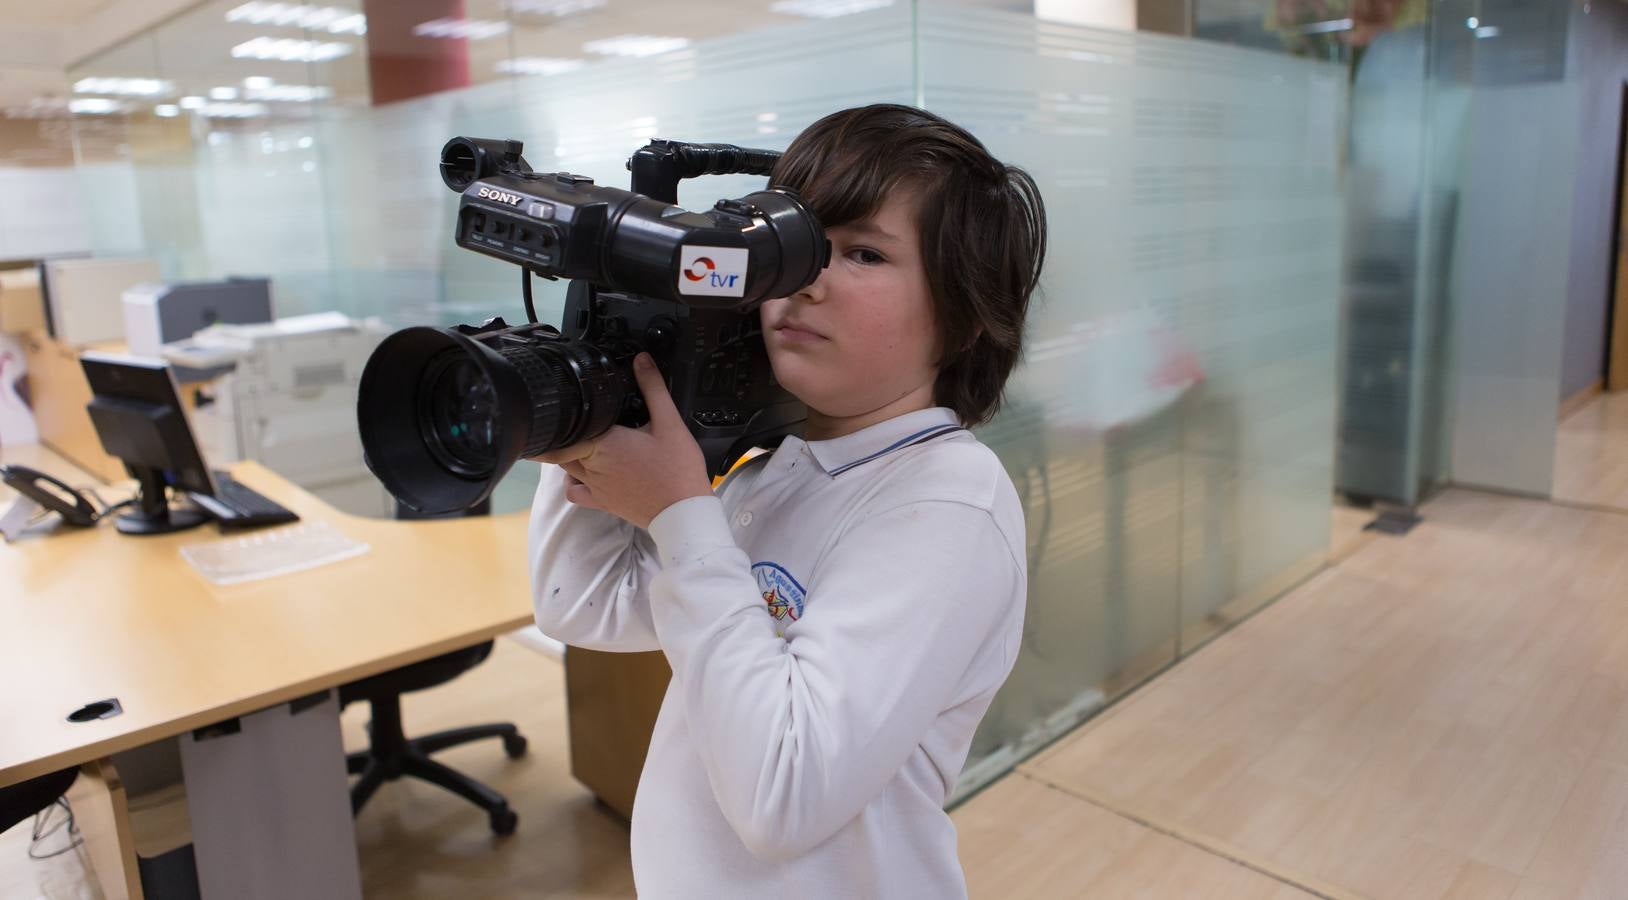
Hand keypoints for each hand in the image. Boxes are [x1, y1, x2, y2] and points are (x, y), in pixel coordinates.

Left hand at [533, 353, 713, 528]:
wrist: (683, 512)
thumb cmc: (678, 469)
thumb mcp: (670, 422)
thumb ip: (653, 388)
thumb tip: (641, 360)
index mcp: (604, 442)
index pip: (567, 426)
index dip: (563, 413)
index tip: (564, 402)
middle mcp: (592, 465)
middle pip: (562, 444)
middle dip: (566, 430)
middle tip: (579, 417)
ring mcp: (594, 485)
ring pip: (563, 466)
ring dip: (567, 451)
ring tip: (583, 439)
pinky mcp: (601, 502)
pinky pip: (574, 492)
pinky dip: (572, 481)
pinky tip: (584, 472)